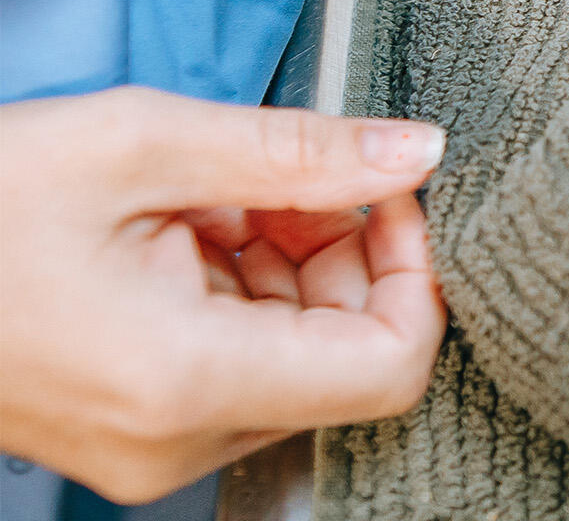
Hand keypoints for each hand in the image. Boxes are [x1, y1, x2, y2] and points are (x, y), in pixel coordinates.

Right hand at [0, 88, 445, 502]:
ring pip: (294, 353)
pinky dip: (238, 286)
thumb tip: (414, 149)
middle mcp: (176, 437)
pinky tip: (186, 225)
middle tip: (287, 173)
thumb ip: (296, 152)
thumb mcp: (140, 144)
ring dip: (286, 260)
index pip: (392, 364)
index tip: (388, 193)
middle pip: (345, 353)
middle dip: (341, 249)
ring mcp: (152, 443)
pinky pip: (236, 360)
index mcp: (185, 380)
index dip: (412, 270)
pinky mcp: (133, 426)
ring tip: (216, 193)